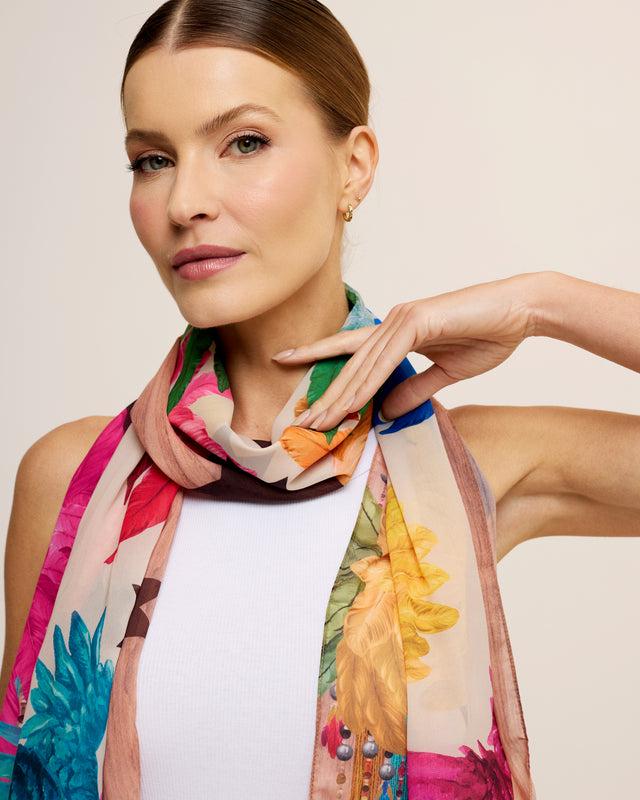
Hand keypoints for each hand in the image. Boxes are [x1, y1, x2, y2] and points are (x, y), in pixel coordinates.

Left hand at [273, 275, 537, 430]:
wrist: (521, 311)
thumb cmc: (489, 334)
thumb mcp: (446, 373)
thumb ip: (415, 389)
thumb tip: (387, 411)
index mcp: (397, 333)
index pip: (350, 351)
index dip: (317, 359)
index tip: (287, 364)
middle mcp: (392, 323)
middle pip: (349, 364)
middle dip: (325, 395)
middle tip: (301, 423)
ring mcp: (402, 320)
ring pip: (362, 365)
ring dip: (339, 397)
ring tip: (316, 422)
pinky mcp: (417, 322)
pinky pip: (385, 360)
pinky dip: (367, 384)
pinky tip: (351, 404)